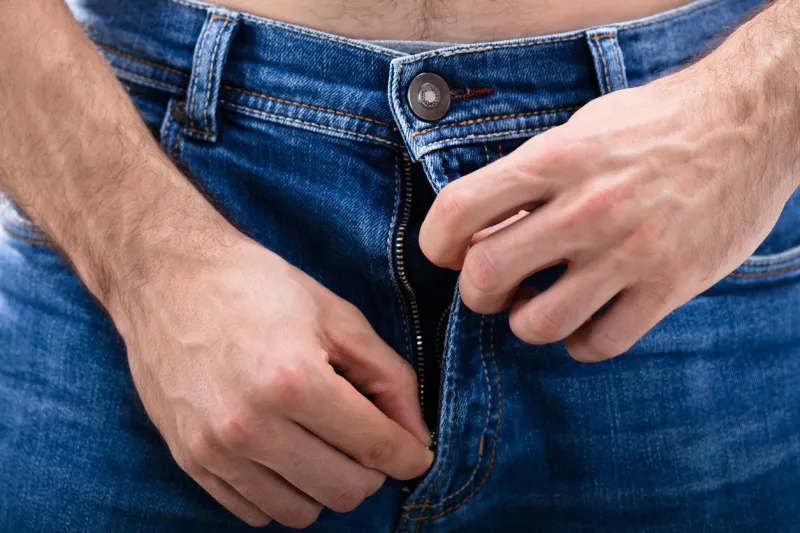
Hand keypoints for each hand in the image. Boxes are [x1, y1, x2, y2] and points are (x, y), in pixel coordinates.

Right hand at [116, 236, 432, 527]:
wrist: (167, 278)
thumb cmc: (256, 287)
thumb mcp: (338, 317)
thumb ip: (389, 377)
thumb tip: (417, 436)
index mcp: (294, 380)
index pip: (375, 448)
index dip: (409, 456)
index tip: (415, 453)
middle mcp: (250, 425)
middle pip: (344, 491)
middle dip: (371, 470)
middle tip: (365, 437)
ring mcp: (214, 450)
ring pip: (301, 512)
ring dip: (325, 484)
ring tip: (321, 441)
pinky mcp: (189, 461)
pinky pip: (255, 512)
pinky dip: (282, 491)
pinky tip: (284, 451)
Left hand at [419, 62, 797, 362]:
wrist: (749, 122)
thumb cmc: (654, 123)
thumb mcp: (579, 131)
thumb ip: (527, 178)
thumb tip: (479, 228)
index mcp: (554, 161)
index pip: (458, 211)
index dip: (438, 243)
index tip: (450, 253)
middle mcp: (585, 208)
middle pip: (485, 277)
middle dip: (477, 293)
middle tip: (495, 286)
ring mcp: (628, 252)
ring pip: (537, 324)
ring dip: (526, 323)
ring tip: (541, 304)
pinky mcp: (669, 285)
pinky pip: (599, 344)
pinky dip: (580, 343)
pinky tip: (586, 320)